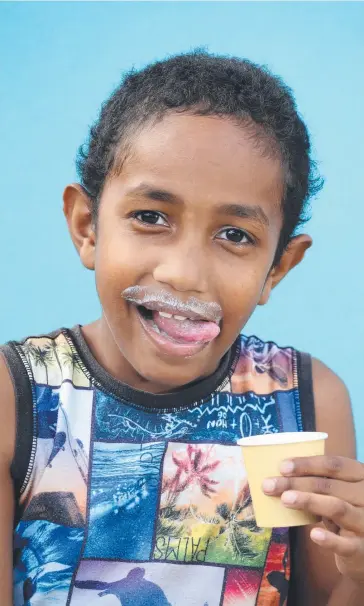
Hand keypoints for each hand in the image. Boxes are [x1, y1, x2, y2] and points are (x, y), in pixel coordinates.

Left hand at [262, 455, 363, 583]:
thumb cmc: (348, 513)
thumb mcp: (341, 493)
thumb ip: (321, 484)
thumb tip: (280, 476)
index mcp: (361, 476)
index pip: (335, 465)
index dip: (308, 464)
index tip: (282, 466)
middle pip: (329, 485)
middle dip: (296, 483)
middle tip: (269, 485)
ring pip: (337, 507)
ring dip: (309, 501)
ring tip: (285, 499)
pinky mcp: (362, 548)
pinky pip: (346, 544)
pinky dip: (329, 539)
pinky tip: (313, 534)